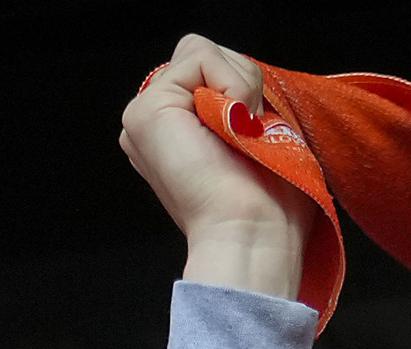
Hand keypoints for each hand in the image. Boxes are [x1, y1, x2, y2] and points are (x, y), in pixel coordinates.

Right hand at [120, 36, 309, 298]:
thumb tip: (238, 86)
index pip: (209, 69)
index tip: (252, 137)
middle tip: (248, 136)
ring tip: (239, 136)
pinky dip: (232, 85)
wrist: (254, 234)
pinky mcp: (146, 111)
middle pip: (205, 55)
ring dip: (239, 87)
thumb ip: (235, 100)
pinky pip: (200, 55)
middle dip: (240, 83)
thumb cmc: (267, 203)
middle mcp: (153, 122)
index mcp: (174, 131)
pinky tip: (232, 127)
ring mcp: (143, 115)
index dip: (242, 89)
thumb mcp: (255, 135)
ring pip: (202, 51)